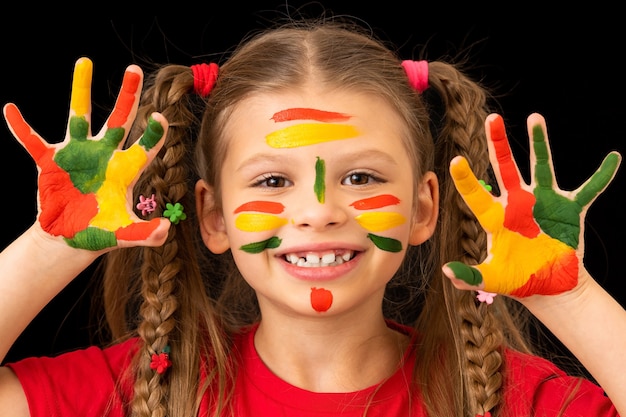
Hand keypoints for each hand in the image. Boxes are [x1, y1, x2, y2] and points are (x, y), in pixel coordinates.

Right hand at [3, 57, 170, 250]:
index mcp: (124, 170)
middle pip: (119, 120)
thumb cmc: (99, 232)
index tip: (159, 117)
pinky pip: (32, 141)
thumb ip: (145, 233)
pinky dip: (20, 128)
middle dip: (128, 96)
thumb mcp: (123, 234)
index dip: (152, 133)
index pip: (144, 147)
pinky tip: (10, 110)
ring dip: (81, 90)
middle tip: (134, 69)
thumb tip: (165, 229)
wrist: (68, 237)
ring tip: (84, 61)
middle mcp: (104, 155)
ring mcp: (77, 154)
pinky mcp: (50, 161)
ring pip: (79, 116)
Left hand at [443, 113, 620, 296]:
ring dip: (539, 142)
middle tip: (492, 118)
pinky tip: (614, 158)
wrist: (550, 289)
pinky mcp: (570, 210)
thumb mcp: (491, 280)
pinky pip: (589, 190)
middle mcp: (517, 204)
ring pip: (541, 166)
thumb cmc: (518, 281)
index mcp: (495, 218)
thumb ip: (468, 277)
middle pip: (504, 168)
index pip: (476, 194)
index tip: (455, 161)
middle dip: (498, 144)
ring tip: (535, 117)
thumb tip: (445, 271)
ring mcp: (544, 204)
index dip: (466, 179)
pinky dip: (602, 176)